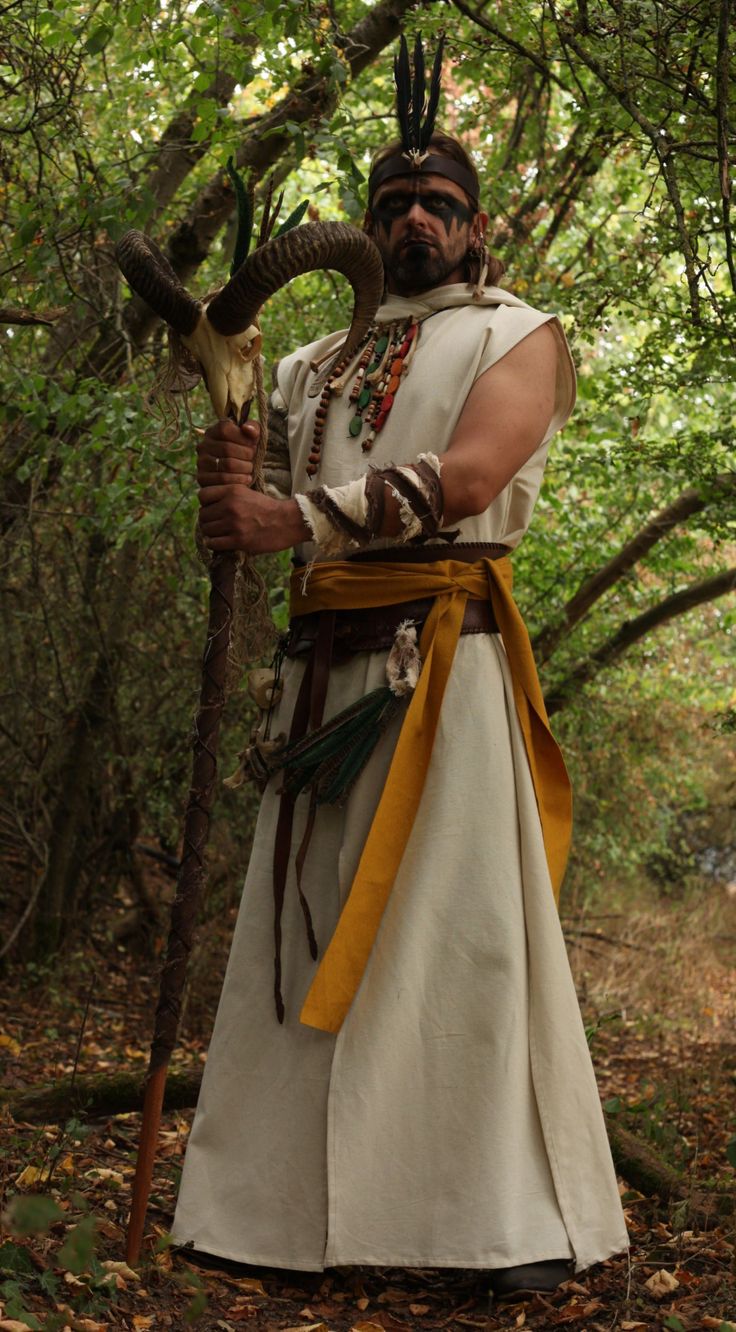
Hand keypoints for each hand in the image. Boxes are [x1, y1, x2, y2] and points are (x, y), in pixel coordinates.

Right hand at [196, 418, 257, 486]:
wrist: (238, 474)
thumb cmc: (246, 452)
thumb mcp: (252, 437)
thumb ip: (253, 428)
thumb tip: (247, 428)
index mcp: (213, 432)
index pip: (225, 429)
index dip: (242, 437)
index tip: (252, 444)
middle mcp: (203, 446)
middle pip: (227, 448)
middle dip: (246, 455)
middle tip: (252, 459)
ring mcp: (201, 462)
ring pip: (227, 464)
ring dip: (244, 468)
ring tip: (249, 469)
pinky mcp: (202, 478)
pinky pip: (223, 479)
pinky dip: (239, 480)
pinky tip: (245, 479)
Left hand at [197, 419, 309, 553]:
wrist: (287, 522)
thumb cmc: (268, 508)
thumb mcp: (247, 492)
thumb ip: (229, 496)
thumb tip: (208, 505)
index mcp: (232, 491)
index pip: (203, 496)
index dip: (205, 504)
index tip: (213, 509)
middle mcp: (230, 506)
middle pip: (203, 515)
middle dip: (208, 520)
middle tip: (216, 524)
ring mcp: (234, 523)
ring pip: (206, 529)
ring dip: (210, 533)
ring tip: (219, 534)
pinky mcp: (238, 540)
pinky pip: (213, 543)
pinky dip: (214, 544)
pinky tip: (221, 542)